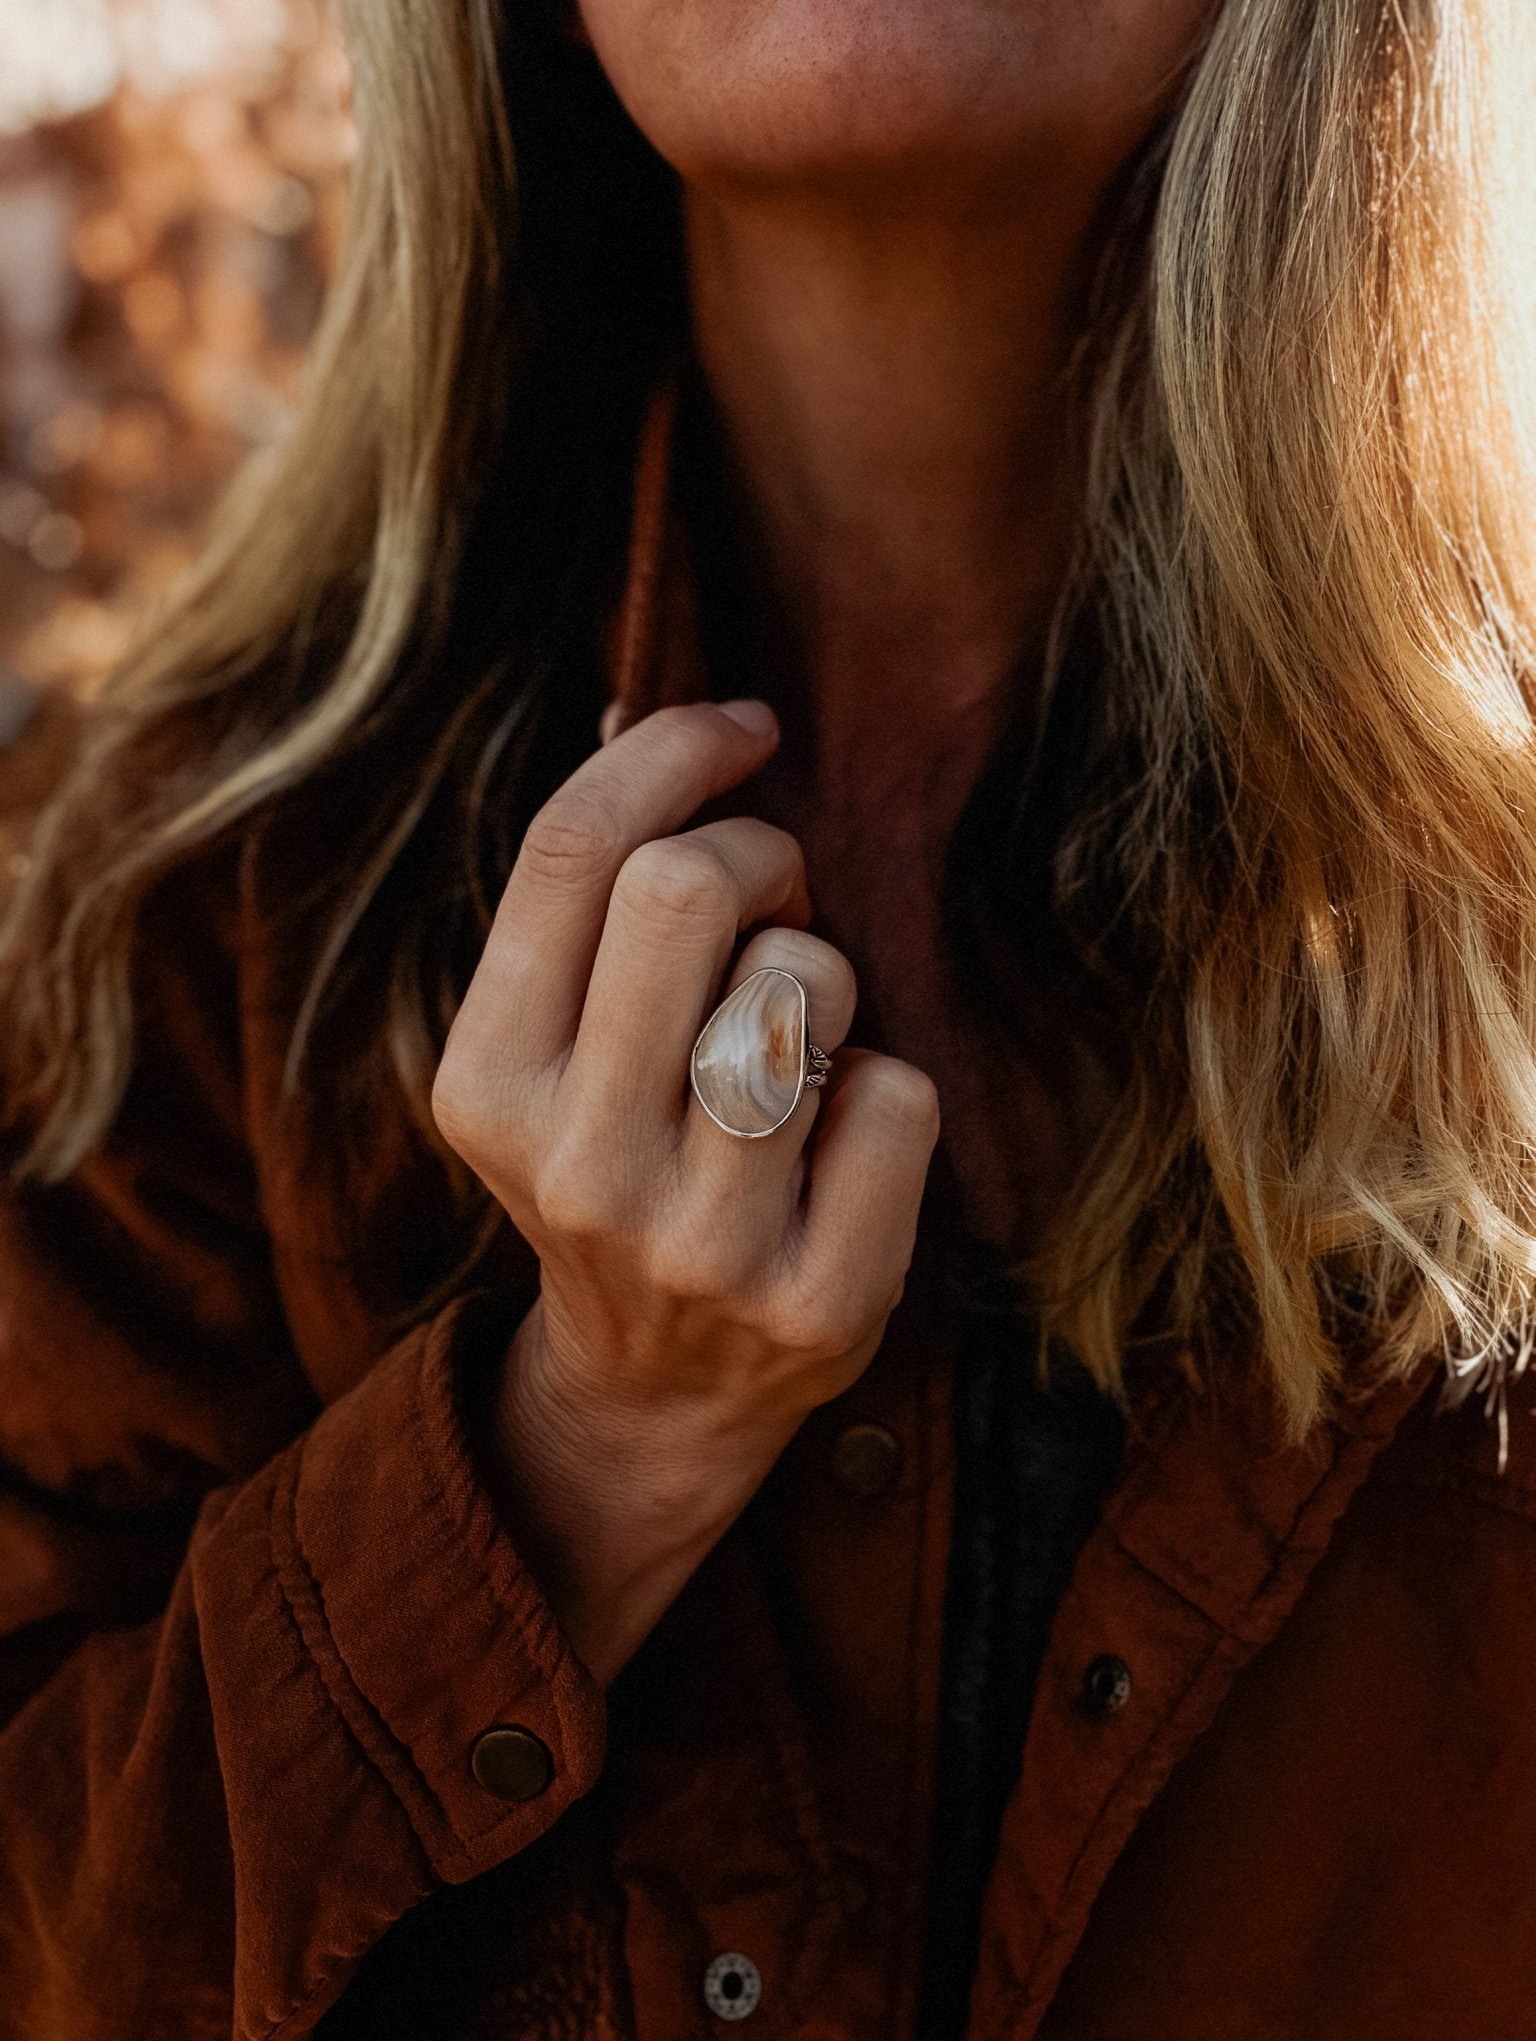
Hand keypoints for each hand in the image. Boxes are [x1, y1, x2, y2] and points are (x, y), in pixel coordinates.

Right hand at [432, 701, 939, 1682]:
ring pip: (809, 982)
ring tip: (800, 1044)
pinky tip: (842, 1146)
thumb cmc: (620, 1165)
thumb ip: (584, 897)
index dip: (672, 750)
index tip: (743, 730)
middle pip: (689, 887)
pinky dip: (888, 1091)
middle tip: (776, 901)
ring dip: (826, 980)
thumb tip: (644, 703)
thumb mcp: (555, 1048)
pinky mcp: (818, 1299)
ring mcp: (697, 1243)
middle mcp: (576, 1166)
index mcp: (486, 1084)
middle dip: (760, 856)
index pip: (571, 850)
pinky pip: (900, 1094)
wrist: (660, 1390)